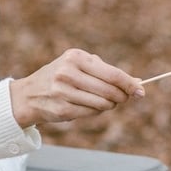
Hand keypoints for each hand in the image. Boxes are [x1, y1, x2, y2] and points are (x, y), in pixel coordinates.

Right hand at [10, 48, 142, 131]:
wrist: (29, 94)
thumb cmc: (62, 77)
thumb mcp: (79, 65)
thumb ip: (106, 71)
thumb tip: (136, 82)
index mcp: (76, 57)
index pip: (112, 73)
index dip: (130, 84)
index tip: (141, 91)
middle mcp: (69, 73)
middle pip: (110, 90)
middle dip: (122, 96)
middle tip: (124, 98)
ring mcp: (64, 92)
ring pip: (102, 104)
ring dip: (109, 105)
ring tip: (104, 101)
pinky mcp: (62, 109)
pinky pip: (91, 113)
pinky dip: (96, 111)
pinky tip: (90, 106)